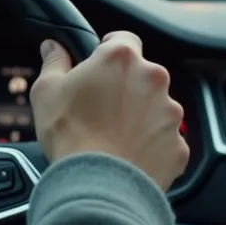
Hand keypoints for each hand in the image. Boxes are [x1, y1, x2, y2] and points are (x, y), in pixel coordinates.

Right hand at [29, 30, 188, 190]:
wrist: (98, 185)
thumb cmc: (70, 134)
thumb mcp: (46, 92)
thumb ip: (54, 62)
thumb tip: (53, 47)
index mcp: (121, 58)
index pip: (124, 39)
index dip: (109, 51)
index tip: (99, 66)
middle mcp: (153, 79)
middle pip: (142, 74)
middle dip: (125, 87)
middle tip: (101, 108)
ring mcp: (170, 112)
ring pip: (156, 107)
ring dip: (140, 116)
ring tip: (113, 137)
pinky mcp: (179, 144)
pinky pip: (165, 139)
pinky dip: (150, 145)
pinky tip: (128, 155)